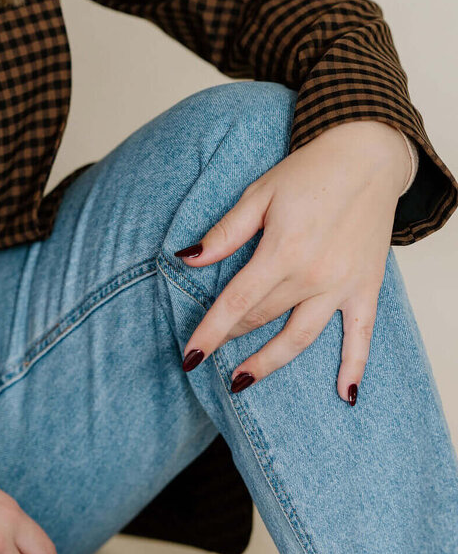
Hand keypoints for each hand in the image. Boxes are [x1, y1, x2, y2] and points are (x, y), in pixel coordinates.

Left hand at [178, 119, 408, 402]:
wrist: (368, 158)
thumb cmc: (309, 172)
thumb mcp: (258, 194)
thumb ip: (225, 233)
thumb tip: (187, 259)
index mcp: (282, 251)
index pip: (236, 303)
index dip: (210, 333)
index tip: (189, 357)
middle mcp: (313, 275)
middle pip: (264, 319)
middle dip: (233, 338)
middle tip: (210, 354)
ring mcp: (342, 285)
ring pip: (302, 337)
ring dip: (272, 363)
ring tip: (243, 381)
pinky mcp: (367, 288)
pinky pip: (362, 336)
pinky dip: (354, 367)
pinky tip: (344, 395)